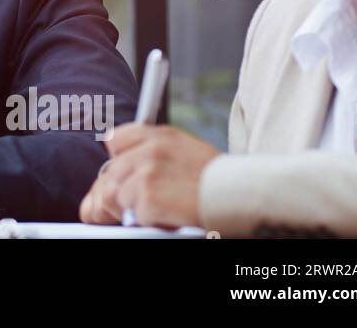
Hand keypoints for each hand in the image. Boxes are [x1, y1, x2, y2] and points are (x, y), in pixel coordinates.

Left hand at [79, 124, 219, 227]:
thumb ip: (152, 156)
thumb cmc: (218, 183)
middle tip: (137, 206)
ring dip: (130, 210)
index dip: (118, 163)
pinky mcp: (149, 195)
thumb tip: (113, 177)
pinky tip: (169, 217)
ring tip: (156, 211)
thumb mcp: (186, 154)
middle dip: (118, 194)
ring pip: (113, 195)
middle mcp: (151, 148)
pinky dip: (147, 221)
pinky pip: (132, 214)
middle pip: (109, 174)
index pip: (114, 140)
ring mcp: (148, 170)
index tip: (127, 177)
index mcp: (160, 135)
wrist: (246, 196)